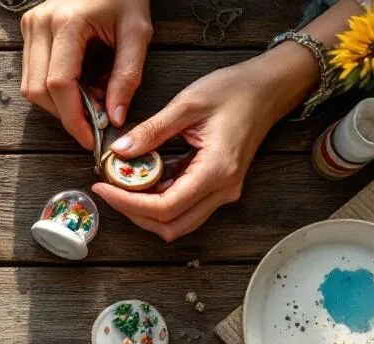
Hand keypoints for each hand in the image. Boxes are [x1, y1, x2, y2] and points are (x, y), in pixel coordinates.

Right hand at [20, 0, 152, 146]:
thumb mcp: (138, 33)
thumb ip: (127, 77)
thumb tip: (115, 118)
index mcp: (67, 23)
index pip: (59, 84)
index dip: (74, 118)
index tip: (91, 138)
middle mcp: (40, 24)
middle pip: (38, 91)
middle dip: (66, 114)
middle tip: (96, 119)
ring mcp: (30, 26)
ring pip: (30, 86)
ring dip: (59, 104)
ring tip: (90, 97)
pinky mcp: (29, 30)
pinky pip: (32, 74)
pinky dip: (53, 89)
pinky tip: (79, 85)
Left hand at [91, 52, 300, 241]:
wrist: (270, 88)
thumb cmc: (236, 90)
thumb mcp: (188, 103)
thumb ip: (152, 130)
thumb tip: (119, 150)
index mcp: (216, 170)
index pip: (165, 208)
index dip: (128, 204)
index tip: (103, 188)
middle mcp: (222, 189)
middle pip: (170, 226)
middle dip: (134, 213)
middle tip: (109, 189)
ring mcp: (221, 192)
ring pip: (176, 222)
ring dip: (145, 211)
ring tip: (122, 184)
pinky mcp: (217, 188)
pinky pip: (183, 206)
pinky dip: (158, 200)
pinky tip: (142, 178)